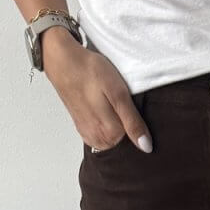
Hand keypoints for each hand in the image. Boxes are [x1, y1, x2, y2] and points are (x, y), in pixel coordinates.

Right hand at [42, 27, 152, 152]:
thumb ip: (133, 123)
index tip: (132, 107)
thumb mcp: (119, 95)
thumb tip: (146, 147)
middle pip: (124, 140)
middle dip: (127, 124)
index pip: (136, 140)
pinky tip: (103, 107)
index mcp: (110, 135)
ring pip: (113, 137)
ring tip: (110, 103)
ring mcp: (89, 135)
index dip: (139, 123)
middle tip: (120, 102)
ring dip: (116, 122)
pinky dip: (106, 122)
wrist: (63, 62)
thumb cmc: (90, 72)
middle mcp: (99, 140)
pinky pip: (102, 133)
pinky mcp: (84, 128)